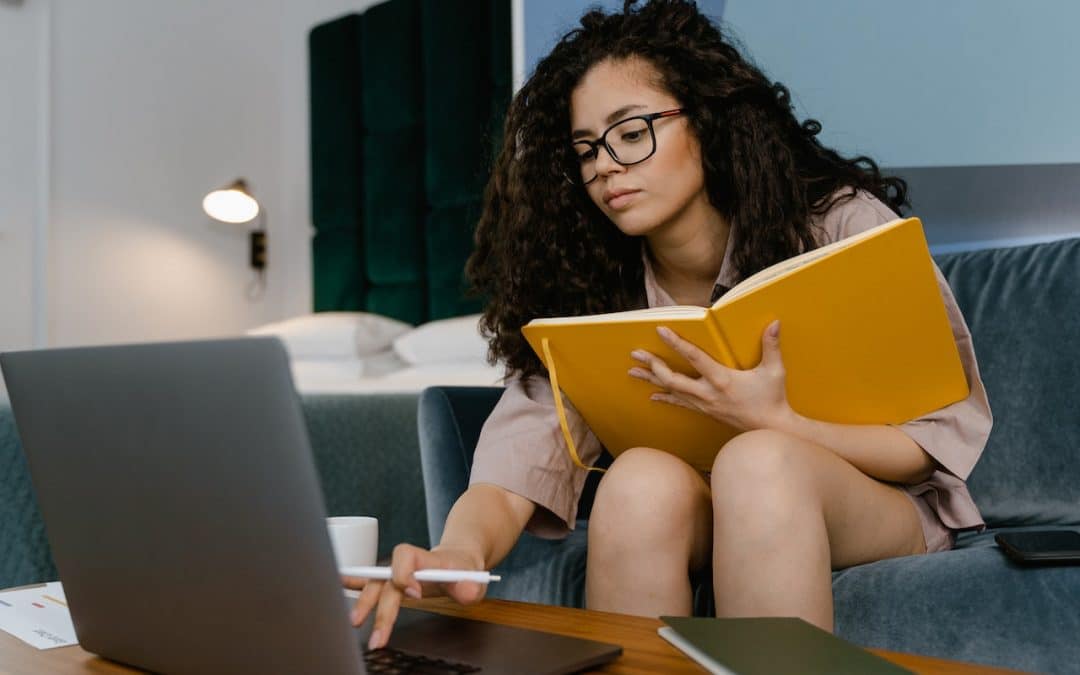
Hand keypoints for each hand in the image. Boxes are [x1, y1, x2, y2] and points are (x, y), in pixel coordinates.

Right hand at [343, 544, 486, 650]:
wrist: (461, 559)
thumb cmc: (465, 569)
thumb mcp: (475, 578)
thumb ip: (470, 585)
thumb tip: (466, 591)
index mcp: (426, 559)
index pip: (405, 556)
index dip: (405, 573)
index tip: (415, 594)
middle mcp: (407, 565)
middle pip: (386, 580)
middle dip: (378, 608)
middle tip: (378, 638)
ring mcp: (399, 573)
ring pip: (374, 584)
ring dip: (363, 603)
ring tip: (354, 623)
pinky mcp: (394, 582)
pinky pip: (371, 581)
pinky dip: (354, 583)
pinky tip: (338, 584)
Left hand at [628, 320, 793, 431]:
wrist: (768, 429)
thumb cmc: (772, 398)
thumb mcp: (774, 371)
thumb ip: (772, 346)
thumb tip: (775, 323)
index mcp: (722, 379)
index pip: (694, 357)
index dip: (676, 343)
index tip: (660, 331)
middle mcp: (708, 393)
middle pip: (672, 378)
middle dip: (652, 365)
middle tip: (636, 353)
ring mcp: (704, 404)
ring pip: (671, 391)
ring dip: (651, 380)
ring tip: (633, 371)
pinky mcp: (704, 411)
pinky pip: (680, 403)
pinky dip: (665, 397)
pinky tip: (652, 395)